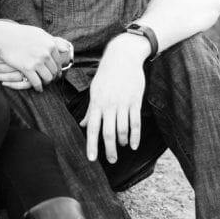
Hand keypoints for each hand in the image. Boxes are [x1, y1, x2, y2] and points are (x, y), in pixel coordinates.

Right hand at [0, 26, 67, 91]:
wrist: (4, 37)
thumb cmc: (21, 34)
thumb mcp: (39, 34)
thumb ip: (53, 41)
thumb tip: (66, 48)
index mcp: (50, 44)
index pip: (58, 61)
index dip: (57, 69)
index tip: (54, 73)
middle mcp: (46, 53)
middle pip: (54, 71)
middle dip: (52, 77)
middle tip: (49, 80)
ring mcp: (37, 61)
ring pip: (48, 78)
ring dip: (46, 83)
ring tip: (43, 84)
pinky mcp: (27, 68)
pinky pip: (37, 82)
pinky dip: (38, 88)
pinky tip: (37, 89)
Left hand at [81, 34, 148, 163]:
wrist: (123, 57)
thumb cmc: (106, 74)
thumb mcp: (95, 90)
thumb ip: (90, 110)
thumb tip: (84, 126)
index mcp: (96, 103)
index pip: (93, 128)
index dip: (92, 145)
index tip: (92, 159)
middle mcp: (109, 105)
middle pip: (108, 133)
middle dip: (110, 149)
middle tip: (112, 161)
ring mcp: (123, 103)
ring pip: (123, 129)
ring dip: (123, 142)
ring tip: (123, 147)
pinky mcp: (135, 101)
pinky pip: (135, 122)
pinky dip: (135, 135)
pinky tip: (134, 145)